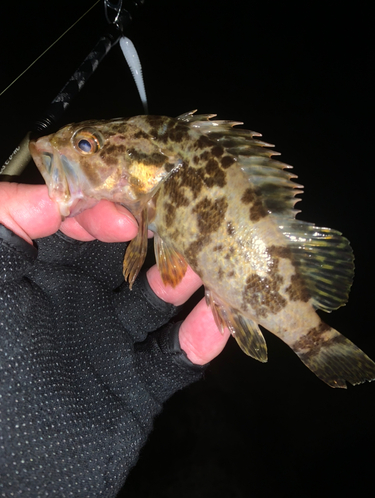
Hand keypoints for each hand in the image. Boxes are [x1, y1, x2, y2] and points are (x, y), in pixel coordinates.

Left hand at [0, 183, 229, 364]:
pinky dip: (200, 341)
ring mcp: (114, 342)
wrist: (12, 476)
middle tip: (186, 218)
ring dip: (186, 282)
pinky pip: (176, 358)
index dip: (99, 212)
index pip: (79, 226)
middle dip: (156, 236)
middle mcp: (84, 302)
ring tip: (208, 263)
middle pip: (128, 257)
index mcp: (44, 276)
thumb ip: (2, 230)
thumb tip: (54, 192)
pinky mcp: (139, 385)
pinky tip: (219, 321)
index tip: (121, 214)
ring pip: (159, 301)